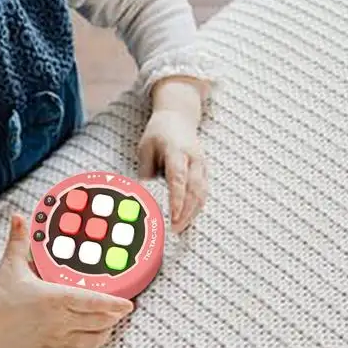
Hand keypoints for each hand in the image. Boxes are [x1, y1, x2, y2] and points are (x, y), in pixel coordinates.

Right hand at [0, 215, 132, 347]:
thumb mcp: (10, 264)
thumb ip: (18, 239)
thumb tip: (19, 217)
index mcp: (53, 297)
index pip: (91, 301)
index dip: (113, 302)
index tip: (128, 303)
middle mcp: (58, 319)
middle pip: (97, 321)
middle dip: (115, 316)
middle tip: (126, 309)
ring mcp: (55, 335)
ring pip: (90, 338)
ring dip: (106, 330)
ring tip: (115, 322)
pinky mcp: (48, 346)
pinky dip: (91, 343)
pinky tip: (96, 337)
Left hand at [138, 107, 207, 232]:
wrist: (179, 117)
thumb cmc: (158, 133)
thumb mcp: (145, 147)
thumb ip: (146, 171)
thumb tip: (143, 196)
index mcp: (176, 150)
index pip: (178, 178)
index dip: (177, 199)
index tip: (173, 216)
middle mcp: (193, 158)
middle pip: (194, 189)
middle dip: (186, 212)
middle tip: (175, 230)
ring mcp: (202, 165)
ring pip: (202, 193)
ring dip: (193, 213)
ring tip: (180, 229)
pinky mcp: (205, 171)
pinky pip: (204, 192)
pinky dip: (197, 207)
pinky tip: (187, 219)